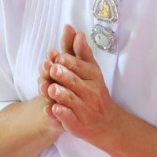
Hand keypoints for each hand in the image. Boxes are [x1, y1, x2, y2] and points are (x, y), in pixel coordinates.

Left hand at [42, 25, 115, 140]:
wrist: (105, 122)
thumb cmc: (94, 91)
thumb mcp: (90, 70)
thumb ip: (81, 52)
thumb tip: (77, 32)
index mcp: (93, 77)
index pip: (81, 67)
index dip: (68, 62)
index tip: (57, 56)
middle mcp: (90, 93)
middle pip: (75, 83)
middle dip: (64, 76)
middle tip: (53, 69)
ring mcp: (84, 109)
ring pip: (71, 100)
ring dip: (60, 94)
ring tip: (50, 88)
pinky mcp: (77, 124)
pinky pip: (68, 118)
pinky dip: (59, 114)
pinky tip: (51, 109)